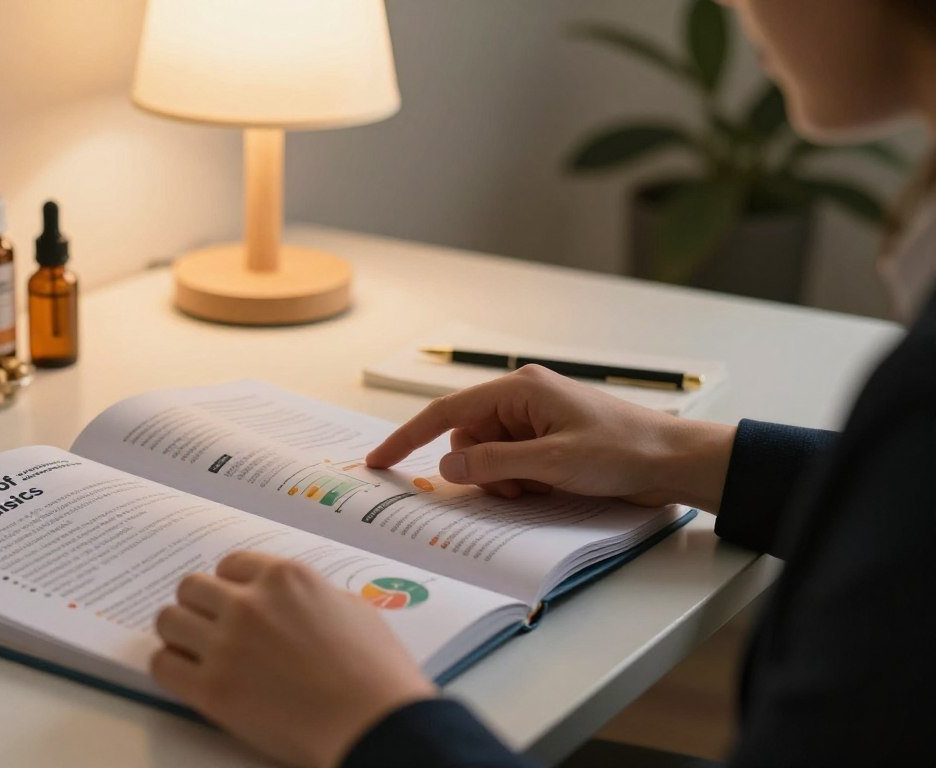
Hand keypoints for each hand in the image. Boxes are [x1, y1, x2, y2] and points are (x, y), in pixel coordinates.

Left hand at [152, 552, 437, 767]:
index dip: (232, 587)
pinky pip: (163, 665)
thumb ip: (313, 597)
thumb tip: (293, 603)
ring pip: (169, 620)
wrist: (376, 727)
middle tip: (212, 629)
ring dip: (180, 634)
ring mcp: (227, 646)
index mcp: (285, 578)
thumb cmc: (378, 674)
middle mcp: (250, 603)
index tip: (235, 604)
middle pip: (192, 587)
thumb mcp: (353, 610)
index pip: (231, 565)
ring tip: (196, 652)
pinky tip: (188, 676)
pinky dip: (170, 667)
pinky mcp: (212, 690)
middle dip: (201, 606)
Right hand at [365, 365, 734, 510]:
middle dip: (479, 469)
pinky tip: (548, 488)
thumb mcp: (551, 462)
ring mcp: (535, 421)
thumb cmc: (621, 451)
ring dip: (502, 480)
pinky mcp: (548, 441)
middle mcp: (522, 399)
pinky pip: (511, 464)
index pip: (446, 411)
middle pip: (467, 438)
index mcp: (519, 389)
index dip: (408, 436)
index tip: (378, 459)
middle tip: (513, 489)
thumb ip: (492, 463)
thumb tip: (448, 465)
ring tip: (539, 489)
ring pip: (487, 456)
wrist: (673, 461)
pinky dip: (519, 482)